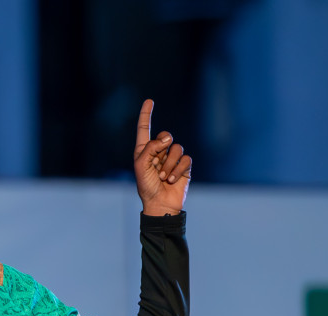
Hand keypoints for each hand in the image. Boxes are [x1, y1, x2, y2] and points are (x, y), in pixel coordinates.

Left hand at [134, 100, 190, 215]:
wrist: (160, 203)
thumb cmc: (146, 186)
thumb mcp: (141, 166)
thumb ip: (151, 148)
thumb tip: (167, 138)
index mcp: (144, 150)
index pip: (144, 129)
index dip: (146, 114)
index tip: (149, 100)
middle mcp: (158, 151)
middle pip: (165, 135)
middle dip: (161, 151)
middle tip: (156, 168)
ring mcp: (172, 158)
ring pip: (176, 148)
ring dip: (169, 165)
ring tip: (162, 177)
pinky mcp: (184, 165)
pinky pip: (185, 158)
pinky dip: (178, 170)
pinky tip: (172, 180)